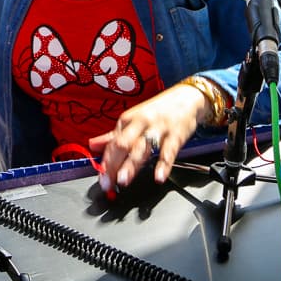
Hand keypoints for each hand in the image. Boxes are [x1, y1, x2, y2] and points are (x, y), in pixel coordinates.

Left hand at [89, 82, 208, 190]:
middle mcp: (141, 123)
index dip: (105, 163)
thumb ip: (113, 135)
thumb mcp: (133, 119)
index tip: (101, 180)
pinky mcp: (176, 135)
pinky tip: (159, 177)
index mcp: (127, 120)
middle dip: (113, 165)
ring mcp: (158, 129)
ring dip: (132, 165)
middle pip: (123, 145)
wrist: (187, 97)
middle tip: (108, 183)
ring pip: (142, 148)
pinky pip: (168, 152)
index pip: (112, 143)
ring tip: (124, 180)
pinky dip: (164, 165)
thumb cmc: (159, 110)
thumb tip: (92, 145)